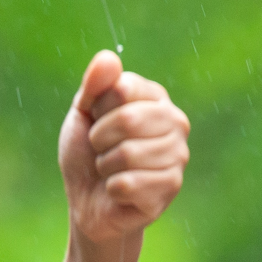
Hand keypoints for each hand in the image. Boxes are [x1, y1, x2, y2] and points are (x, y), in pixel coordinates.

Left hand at [60, 51, 189, 243]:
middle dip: (100, 140)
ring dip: (105, 167)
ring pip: (127, 153)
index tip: (97, 123)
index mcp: (155, 98)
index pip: (122, 89)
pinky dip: (112, 190)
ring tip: (111, 171)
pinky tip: (119, 192)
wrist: (87, 203)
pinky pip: (128, 183)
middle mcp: (175, 121)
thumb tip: (107, 58)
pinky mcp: (171, 187)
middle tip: (101, 151)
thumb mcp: (83, 115)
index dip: (97, 109)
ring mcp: (178, 155)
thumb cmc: (87, 156)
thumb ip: (94, 86)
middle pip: (128, 119)